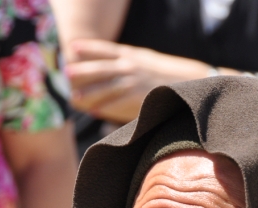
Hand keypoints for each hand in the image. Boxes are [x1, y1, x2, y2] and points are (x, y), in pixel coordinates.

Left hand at [65, 39, 212, 122]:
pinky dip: (104, 107)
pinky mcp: (140, 98)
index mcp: (133, 55)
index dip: (89, 47)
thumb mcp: (147, 60)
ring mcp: (135, 82)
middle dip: (82, 70)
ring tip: (74, 98)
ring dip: (89, 93)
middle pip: (101, 67)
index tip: (72, 46)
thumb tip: (114, 64)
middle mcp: (132, 66)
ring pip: (106, 87)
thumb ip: (129, 61)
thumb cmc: (167, 74)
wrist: (191, 83)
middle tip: (65, 72)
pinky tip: (93, 111)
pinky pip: (118, 104)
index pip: (106, 48)